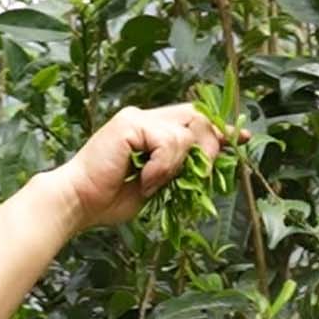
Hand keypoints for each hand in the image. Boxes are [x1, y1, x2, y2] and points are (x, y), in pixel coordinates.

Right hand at [53, 102, 249, 234]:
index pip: (193, 118)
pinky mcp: (130, 124)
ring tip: (154, 185)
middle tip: (201, 176)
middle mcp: (145, 117)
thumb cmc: (109, 199)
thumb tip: (208, 167)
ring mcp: (137, 118)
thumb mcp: (156, 186)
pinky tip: (145, 182)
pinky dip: (163, 167)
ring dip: (178, 166)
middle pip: (197, 117)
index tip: (240, 138)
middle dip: (209, 147)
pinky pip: (168, 142)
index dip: (219, 128)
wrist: (77, 202)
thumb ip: (178, 171)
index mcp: (150, 130)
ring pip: (185, 133)